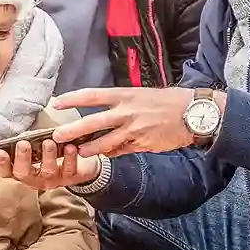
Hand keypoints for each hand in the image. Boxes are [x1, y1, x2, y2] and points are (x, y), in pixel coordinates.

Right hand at [0, 138, 101, 191]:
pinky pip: (69, 170)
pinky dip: (69, 158)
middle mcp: (34, 178)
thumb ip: (26, 140)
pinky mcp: (69, 178)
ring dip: (47, 156)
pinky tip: (70, 147)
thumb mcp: (34, 145)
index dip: (1, 163)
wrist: (78, 161)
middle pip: (23, 173)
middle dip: (22, 158)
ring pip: (47, 172)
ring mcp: (52, 180)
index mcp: (21, 170)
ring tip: (49, 143)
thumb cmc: (49, 151)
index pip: (5, 171)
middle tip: (23, 144)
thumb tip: (23, 134)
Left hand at [50, 87, 223, 156]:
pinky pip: (120, 151)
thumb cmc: (166, 101)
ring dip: (89, 149)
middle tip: (56, 137)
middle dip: (72, 130)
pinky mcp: (141, 144)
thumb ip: (120, 103)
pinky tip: (103, 154)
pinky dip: (110, 153)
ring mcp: (133, 130)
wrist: (193, 113)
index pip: (92, 96)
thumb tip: (101, 110)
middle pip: (92, 122)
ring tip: (77, 152)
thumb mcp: (140, 95)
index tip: (56, 102)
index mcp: (124, 95)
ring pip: (104, 143)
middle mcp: (126, 112)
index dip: (72, 99)